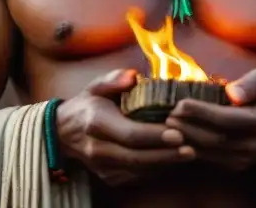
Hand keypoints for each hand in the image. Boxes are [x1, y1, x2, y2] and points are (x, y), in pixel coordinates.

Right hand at [56, 69, 194, 186]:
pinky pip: (135, 177)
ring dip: (164, 164)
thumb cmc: (87, 105)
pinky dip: (155, 170)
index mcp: (97, 123)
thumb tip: (133, 77)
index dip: (155, 136)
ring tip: (188, 154)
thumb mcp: (96, 86)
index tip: (178, 133)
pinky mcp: (108, 177)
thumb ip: (114, 79)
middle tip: (191, 149)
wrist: (63, 133)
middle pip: (137, 157)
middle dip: (166, 155)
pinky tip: (171, 160)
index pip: (130, 134)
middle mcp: (98, 149)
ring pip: (138, 171)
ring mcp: (102, 167)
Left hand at [166, 67, 255, 171]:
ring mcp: (245, 158)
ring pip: (210, 152)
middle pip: (214, 138)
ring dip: (187, 140)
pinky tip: (180, 138)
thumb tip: (233, 92)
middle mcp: (253, 144)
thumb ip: (251, 84)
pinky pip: (210, 160)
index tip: (180, 104)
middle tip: (169, 115)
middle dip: (188, 127)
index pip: (225, 119)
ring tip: (170, 125)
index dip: (200, 112)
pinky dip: (192, 149)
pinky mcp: (236, 166)